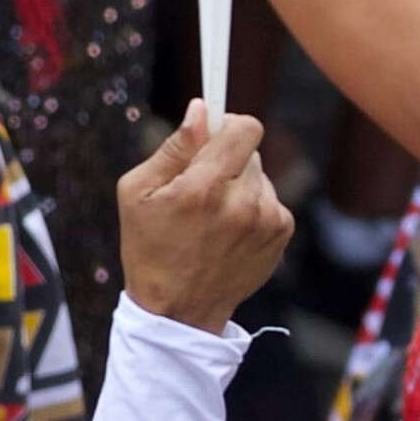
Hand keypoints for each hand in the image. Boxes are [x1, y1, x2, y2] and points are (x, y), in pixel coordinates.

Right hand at [117, 103, 289, 334]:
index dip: (228, 123)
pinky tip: (229, 232)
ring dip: (240, 186)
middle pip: (250, 150)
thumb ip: (173, 147)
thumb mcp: (138, 192)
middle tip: (201, 186)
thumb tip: (201, 110)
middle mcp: (243, 203)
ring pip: (260, 176)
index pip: (245, 128)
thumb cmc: (149, 246)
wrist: (178, 310)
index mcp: (204, 188)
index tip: (214, 131)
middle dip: (227, 159)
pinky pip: (270, 200)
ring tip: (212, 217)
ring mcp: (267, 221)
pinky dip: (253, 208)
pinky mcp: (281, 234)